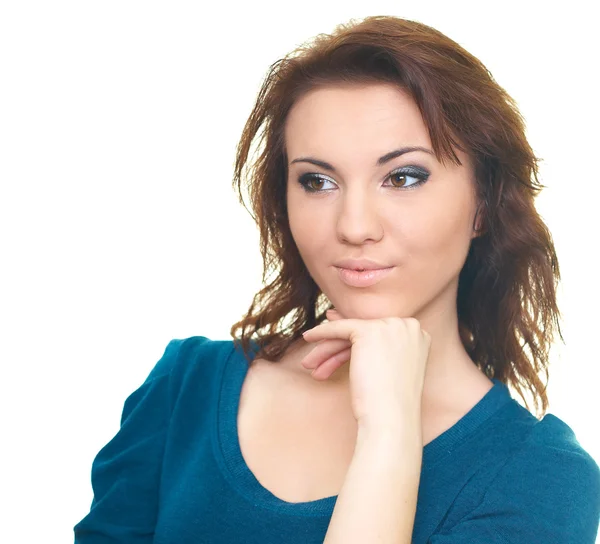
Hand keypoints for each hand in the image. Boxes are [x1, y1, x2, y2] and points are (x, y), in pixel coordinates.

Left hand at [301, 308, 431, 429]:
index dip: (353, 341)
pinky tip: (308, 338)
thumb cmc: (388, 403)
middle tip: (317, 357)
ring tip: (310, 365)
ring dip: (328, 349)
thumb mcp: (385, 367)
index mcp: (418, 335)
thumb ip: (374, 344)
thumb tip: (343, 319)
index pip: (378, 333)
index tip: (334, 341)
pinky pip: (340, 328)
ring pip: (350, 332)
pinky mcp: (370, 331)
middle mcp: (407, 326)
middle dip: (338, 347)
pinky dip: (322, 333)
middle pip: (364, 332)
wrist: (391, 420)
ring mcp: (391, 327)